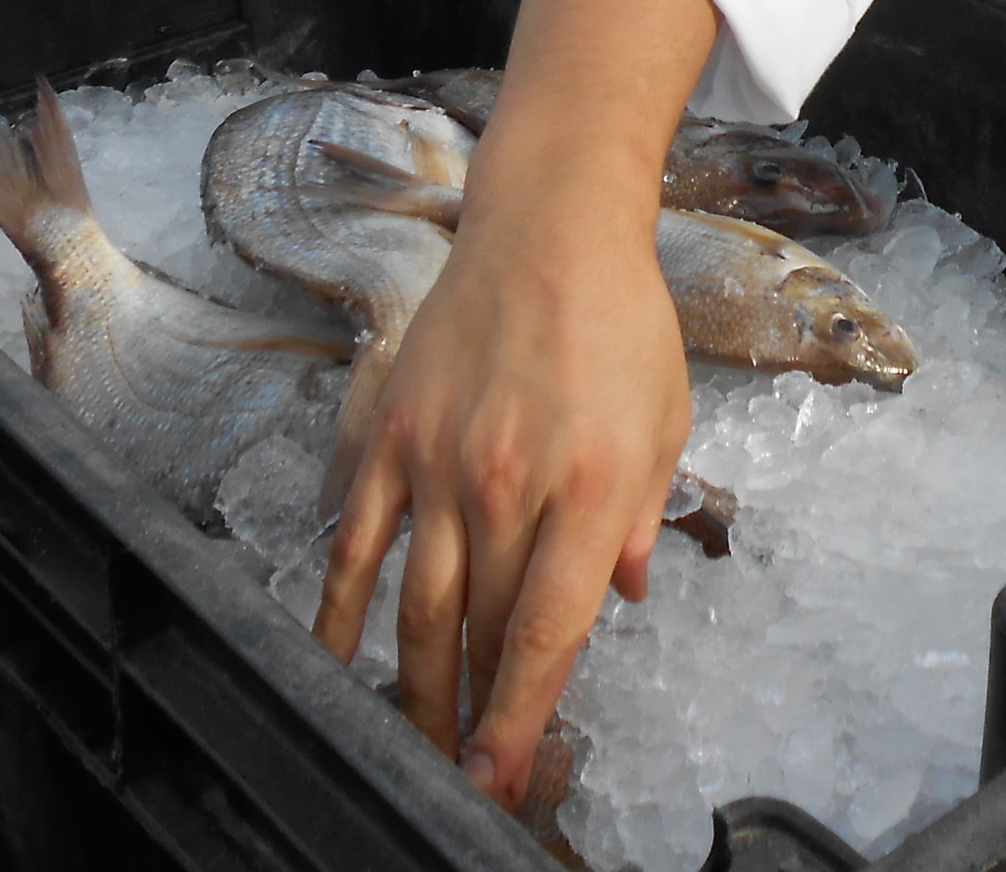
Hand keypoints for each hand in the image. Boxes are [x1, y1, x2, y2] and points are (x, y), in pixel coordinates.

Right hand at [312, 0, 718, 812]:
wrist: (550, 229)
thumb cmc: (619, 322)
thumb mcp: (666, 419)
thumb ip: (639, 517)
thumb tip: (617, 597)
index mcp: (593, 481)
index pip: (548, 628)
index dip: (524, 714)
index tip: (504, 777)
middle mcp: (511, 480)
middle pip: (479, 629)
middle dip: (473, 715)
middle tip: (465, 774)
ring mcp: (439, 461)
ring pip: (415, 606)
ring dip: (413, 686)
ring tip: (416, 741)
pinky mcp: (389, 438)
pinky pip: (356, 546)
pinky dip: (342, 614)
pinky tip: (339, 666)